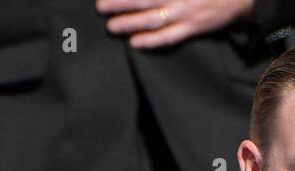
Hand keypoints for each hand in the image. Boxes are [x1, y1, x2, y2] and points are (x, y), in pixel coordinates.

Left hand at [97, 0, 254, 48]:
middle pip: (142, 0)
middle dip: (119, 3)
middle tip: (101, 8)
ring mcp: (185, 13)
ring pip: (152, 19)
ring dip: (130, 23)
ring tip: (112, 27)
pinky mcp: (193, 28)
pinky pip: (169, 37)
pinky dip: (152, 40)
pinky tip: (136, 42)